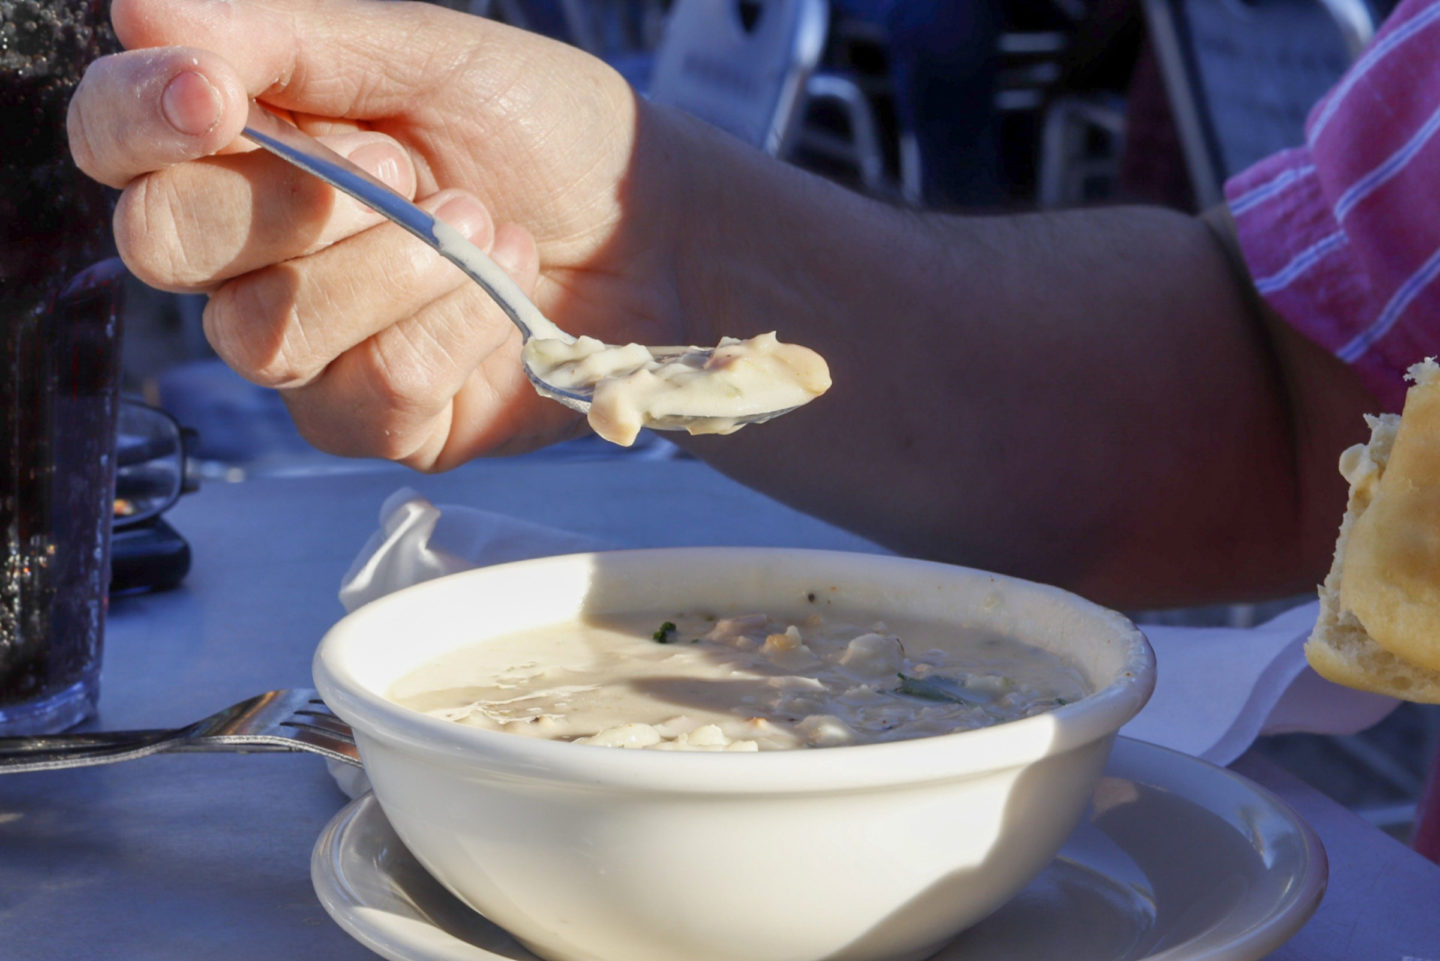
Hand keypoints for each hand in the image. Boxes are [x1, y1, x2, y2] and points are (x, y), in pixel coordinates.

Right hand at [69, 0, 690, 464]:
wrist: (653, 230)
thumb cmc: (545, 136)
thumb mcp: (431, 57)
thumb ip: (295, 40)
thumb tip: (141, 6)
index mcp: (246, 144)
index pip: (117, 141)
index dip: (140, 121)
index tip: (216, 96)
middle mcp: (254, 254)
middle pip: (166, 247)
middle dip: (294, 199)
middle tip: (400, 167)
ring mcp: (312, 350)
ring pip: (267, 334)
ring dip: (392, 268)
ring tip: (481, 226)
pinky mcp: (381, 422)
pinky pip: (369, 396)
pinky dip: (449, 333)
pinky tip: (503, 294)